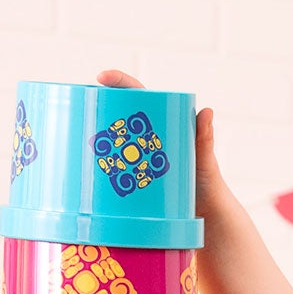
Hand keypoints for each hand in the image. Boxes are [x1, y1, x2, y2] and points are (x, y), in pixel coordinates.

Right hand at [98, 70, 224, 210]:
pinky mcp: (134, 180)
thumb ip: (204, 138)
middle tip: (86, 115)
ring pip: (114, 145)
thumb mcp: (204, 160)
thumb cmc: (208, 184)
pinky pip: (115, 170)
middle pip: (120, 118)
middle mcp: (147, 139)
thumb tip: (207, 111)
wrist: (206, 216)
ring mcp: (139, 159)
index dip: (119, 83)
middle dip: (100, 112)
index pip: (138, 95)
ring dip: (97, 144)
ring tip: (84, 147)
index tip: (101, 77)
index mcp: (163, 125)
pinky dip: (101, 169)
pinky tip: (87, 173)